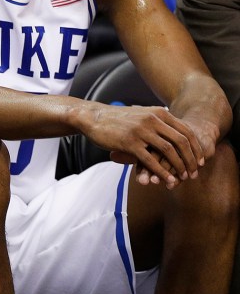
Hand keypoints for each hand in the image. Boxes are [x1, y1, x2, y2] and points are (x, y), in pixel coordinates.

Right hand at [81, 102, 202, 188]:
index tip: (200, 160)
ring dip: (179, 167)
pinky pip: (151, 160)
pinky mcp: (129, 143)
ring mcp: (141, 131)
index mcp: (158, 113)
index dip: (196, 148)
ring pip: (169, 152)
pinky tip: (168, 180)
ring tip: (183, 178)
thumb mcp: (141, 114)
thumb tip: (174, 129)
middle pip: (182, 142)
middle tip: (195, 172)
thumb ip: (157, 120)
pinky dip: (162, 172)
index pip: (186, 131)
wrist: (93, 117)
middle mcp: (153, 120)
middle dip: (191, 160)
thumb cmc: (117, 119)